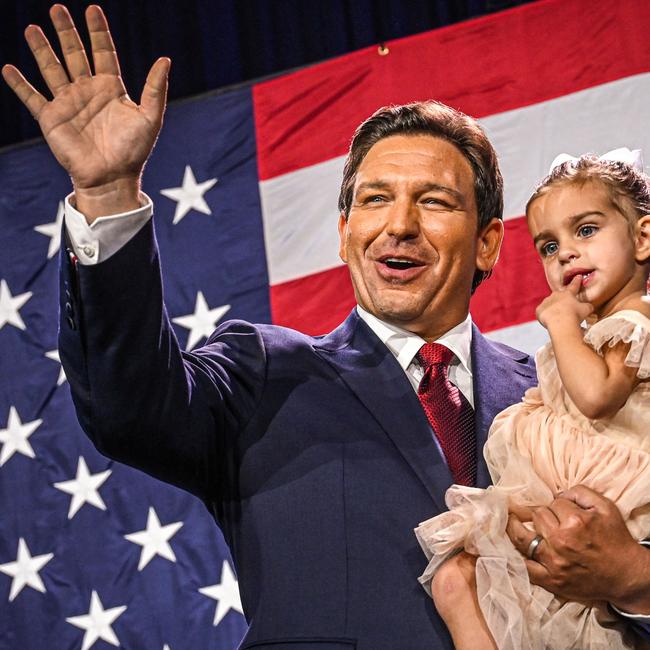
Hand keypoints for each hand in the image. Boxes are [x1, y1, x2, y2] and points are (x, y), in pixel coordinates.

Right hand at [2, 4, 169, 218]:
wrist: (112, 178)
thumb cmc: (134, 151)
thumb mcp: (150, 118)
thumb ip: (155, 89)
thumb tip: (165, 60)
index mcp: (111, 89)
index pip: (103, 52)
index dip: (98, 32)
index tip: (93, 10)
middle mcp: (88, 92)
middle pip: (75, 54)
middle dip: (66, 32)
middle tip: (57, 8)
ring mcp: (68, 104)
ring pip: (51, 69)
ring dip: (41, 49)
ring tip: (32, 28)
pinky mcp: (51, 119)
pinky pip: (32, 98)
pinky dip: (20, 85)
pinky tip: (8, 69)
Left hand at [507, 486, 649, 612]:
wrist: (626, 575)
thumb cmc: (615, 539)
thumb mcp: (605, 507)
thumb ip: (580, 492)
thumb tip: (558, 493)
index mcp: (575, 522)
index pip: (552, 503)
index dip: (556, 504)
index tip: (561, 509)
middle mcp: (561, 542)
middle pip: (536, 517)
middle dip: (540, 513)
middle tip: (544, 516)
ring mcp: (554, 562)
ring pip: (523, 538)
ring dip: (514, 528)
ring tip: (509, 520)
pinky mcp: (552, 581)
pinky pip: (526, 568)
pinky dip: (517, 558)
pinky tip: (511, 547)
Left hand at [536, 275, 592, 329]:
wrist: (560, 322)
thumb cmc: (574, 315)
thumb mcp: (587, 309)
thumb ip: (587, 306)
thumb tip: (588, 307)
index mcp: (568, 293)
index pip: (574, 285)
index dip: (577, 281)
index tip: (578, 276)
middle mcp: (556, 295)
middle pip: (559, 296)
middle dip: (563, 300)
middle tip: (566, 309)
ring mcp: (546, 301)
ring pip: (550, 303)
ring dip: (554, 308)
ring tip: (559, 317)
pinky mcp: (539, 309)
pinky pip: (542, 311)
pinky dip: (546, 315)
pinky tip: (551, 320)